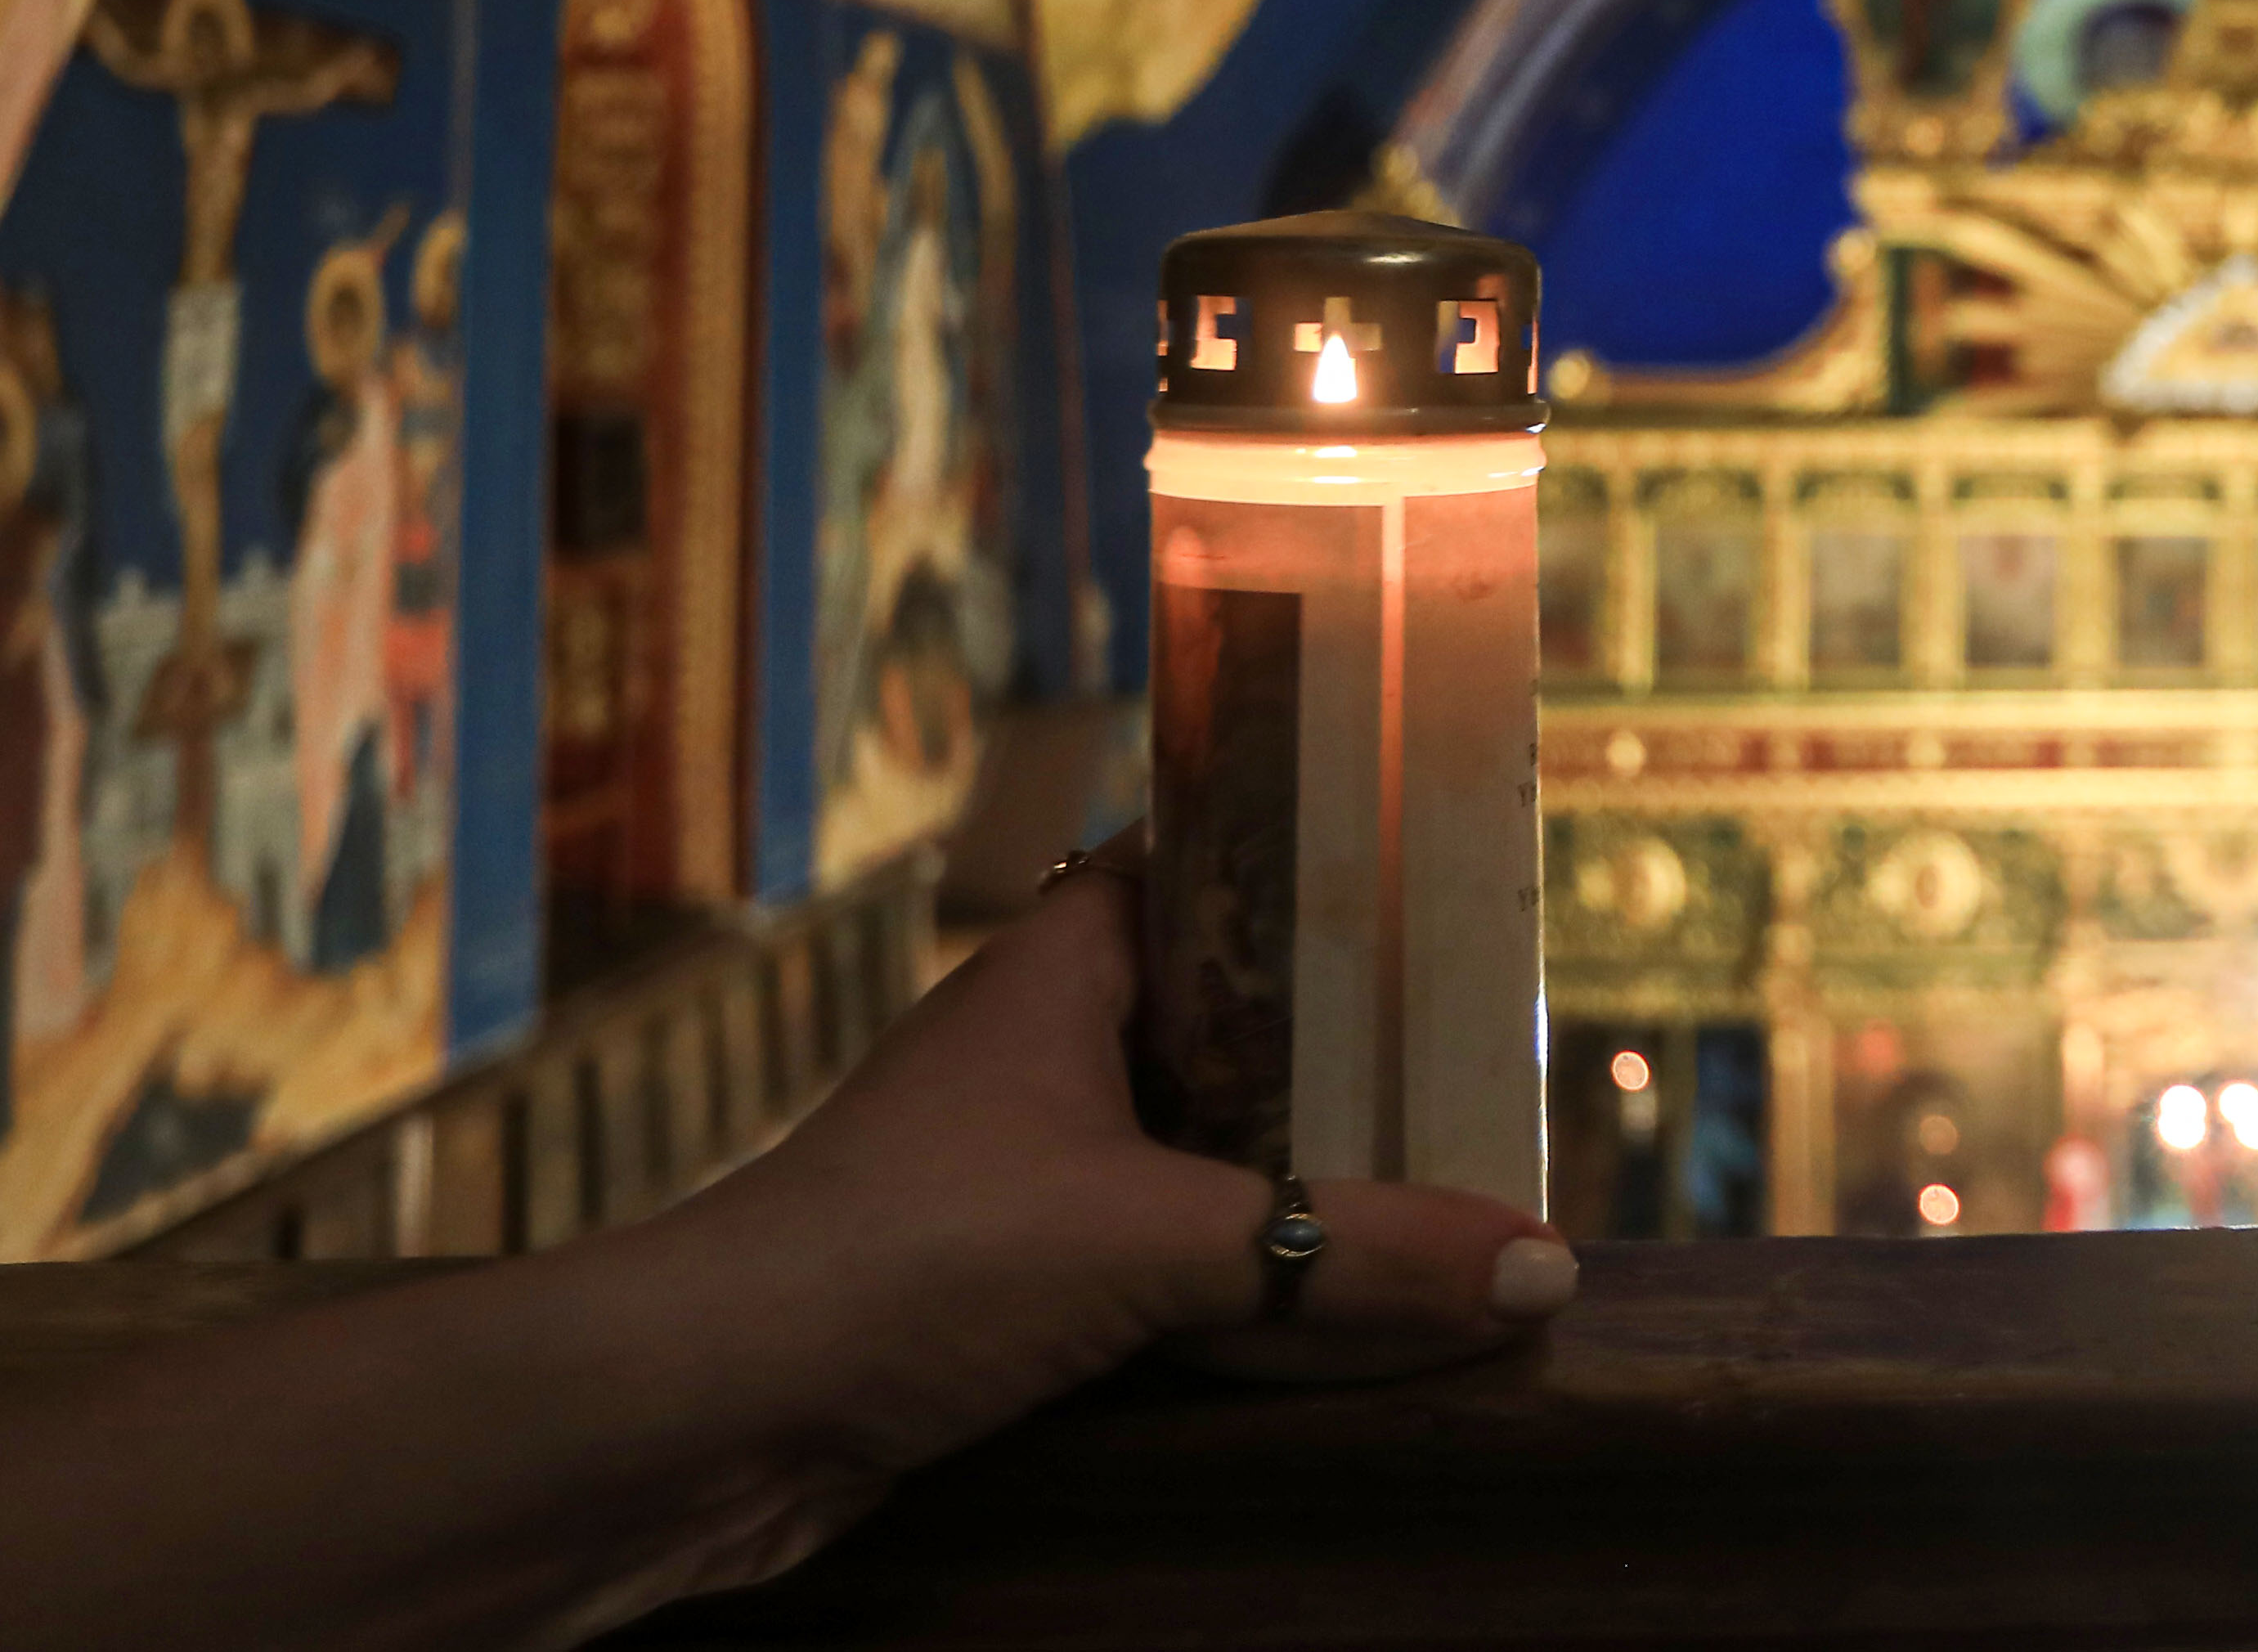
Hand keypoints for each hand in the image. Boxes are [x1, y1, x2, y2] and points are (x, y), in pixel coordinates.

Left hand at [649, 840, 1576, 1506]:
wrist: (696, 1417)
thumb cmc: (900, 1261)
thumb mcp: (1157, 1241)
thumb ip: (1351, 1253)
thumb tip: (1541, 1272)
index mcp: (1062, 969)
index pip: (1209, 860)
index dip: (1315, 861)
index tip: (1438, 876)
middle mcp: (1040, 1053)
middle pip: (1229, 1019)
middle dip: (1347, 1055)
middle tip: (1485, 1064)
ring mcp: (1016, 1174)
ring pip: (1198, 1151)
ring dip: (1298, 1185)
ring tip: (1440, 1198)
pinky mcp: (1002, 1290)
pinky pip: (1159, 1265)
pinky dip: (1241, 1291)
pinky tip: (1332, 1323)